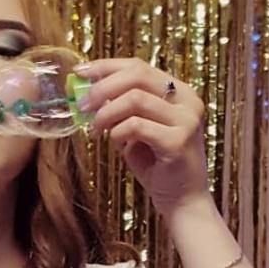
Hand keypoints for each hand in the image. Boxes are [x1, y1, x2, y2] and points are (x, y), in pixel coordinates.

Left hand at [77, 57, 210, 216]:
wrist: (182, 201)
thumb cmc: (157, 166)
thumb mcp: (137, 130)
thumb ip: (122, 109)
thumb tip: (88, 92)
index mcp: (179, 92)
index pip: (139, 66)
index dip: (106, 67)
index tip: (80, 73)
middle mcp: (187, 100)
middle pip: (137, 75)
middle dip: (102, 88)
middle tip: (82, 105)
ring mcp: (186, 119)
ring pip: (134, 99)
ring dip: (106, 113)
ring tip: (95, 129)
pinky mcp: (178, 141)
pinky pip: (136, 126)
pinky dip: (118, 133)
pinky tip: (115, 144)